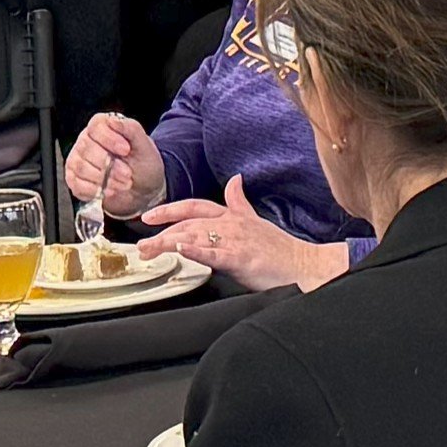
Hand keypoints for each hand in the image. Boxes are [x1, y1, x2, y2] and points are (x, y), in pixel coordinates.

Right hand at [66, 110, 167, 218]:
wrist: (144, 189)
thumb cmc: (143, 164)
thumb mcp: (144, 145)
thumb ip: (131, 128)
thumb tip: (114, 120)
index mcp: (103, 128)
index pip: (96, 126)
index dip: (110, 139)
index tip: (126, 150)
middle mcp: (87, 141)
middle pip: (86, 148)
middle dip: (110, 165)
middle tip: (127, 173)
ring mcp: (78, 160)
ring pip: (81, 167)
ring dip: (104, 179)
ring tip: (123, 183)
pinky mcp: (75, 180)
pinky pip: (77, 184)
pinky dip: (94, 190)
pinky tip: (109, 190)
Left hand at [142, 178, 354, 293]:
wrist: (305, 265)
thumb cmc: (280, 249)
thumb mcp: (256, 219)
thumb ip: (240, 202)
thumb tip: (235, 180)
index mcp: (232, 216)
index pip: (194, 206)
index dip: (170, 210)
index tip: (149, 217)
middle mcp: (230, 224)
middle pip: (188, 223)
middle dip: (162, 232)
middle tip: (141, 246)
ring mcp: (235, 241)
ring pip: (195, 236)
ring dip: (169, 243)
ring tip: (149, 250)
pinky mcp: (242, 259)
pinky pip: (215, 253)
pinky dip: (197, 251)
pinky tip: (181, 251)